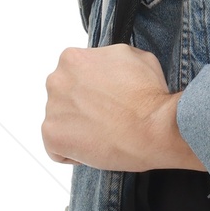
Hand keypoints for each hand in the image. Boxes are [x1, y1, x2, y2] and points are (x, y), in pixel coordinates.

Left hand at [42, 43, 205, 172]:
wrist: (157, 128)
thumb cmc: (150, 96)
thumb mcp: (135, 57)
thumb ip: (108, 58)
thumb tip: (104, 68)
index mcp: (71, 59)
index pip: (72, 77)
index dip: (91, 92)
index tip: (106, 102)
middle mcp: (56, 80)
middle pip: (62, 99)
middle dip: (80, 109)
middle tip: (105, 120)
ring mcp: (52, 108)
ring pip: (59, 124)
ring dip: (77, 131)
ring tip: (104, 135)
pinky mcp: (52, 135)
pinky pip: (56, 149)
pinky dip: (73, 153)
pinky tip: (96, 149)